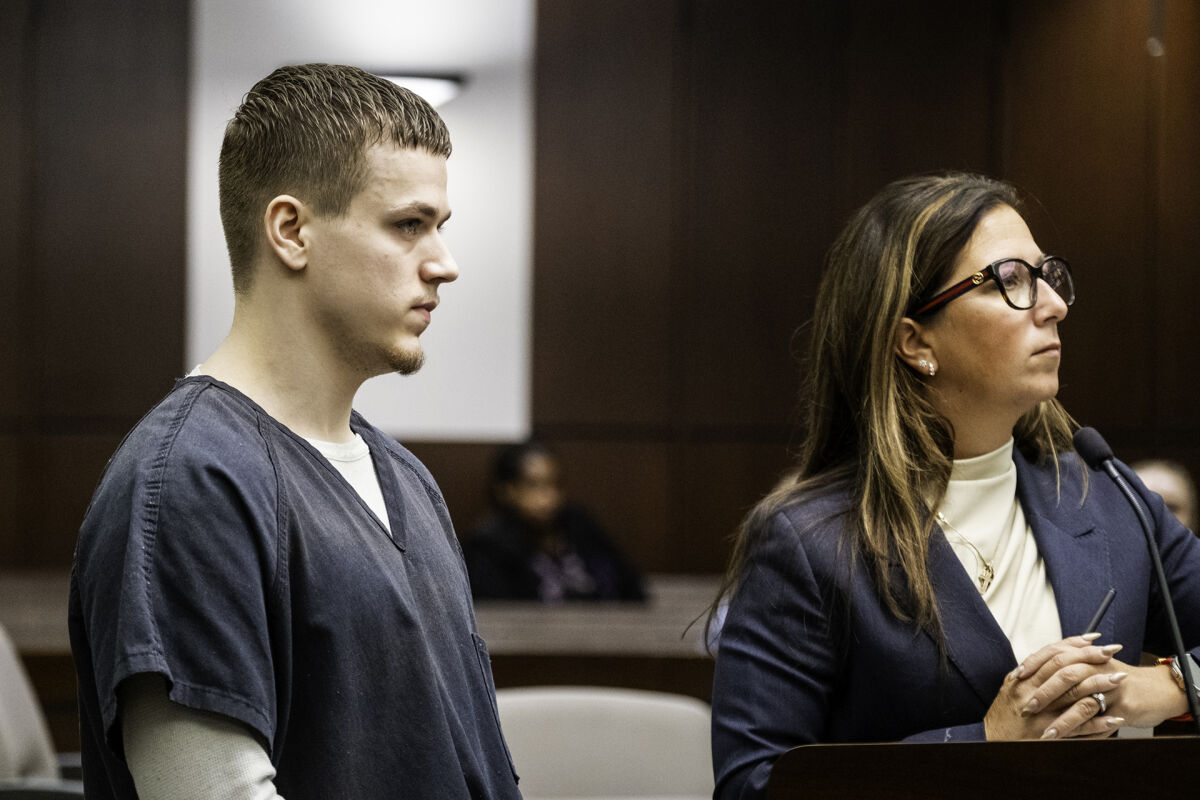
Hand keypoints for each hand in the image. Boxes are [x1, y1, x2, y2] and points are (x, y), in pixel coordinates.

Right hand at [984, 634, 1126, 740]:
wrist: (992, 741)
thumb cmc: (1004, 714)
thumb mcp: (1009, 687)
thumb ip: (1029, 671)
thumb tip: (1052, 654)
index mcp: (1023, 680)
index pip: (1051, 655)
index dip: (1073, 645)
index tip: (1093, 639)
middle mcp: (1032, 694)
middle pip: (1066, 670)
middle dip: (1091, 659)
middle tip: (1111, 651)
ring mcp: (1043, 715)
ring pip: (1075, 695)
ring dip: (1099, 685)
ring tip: (1119, 678)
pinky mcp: (1052, 734)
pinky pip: (1080, 726)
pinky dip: (1099, 722)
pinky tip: (1115, 718)